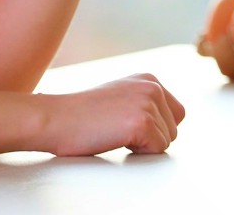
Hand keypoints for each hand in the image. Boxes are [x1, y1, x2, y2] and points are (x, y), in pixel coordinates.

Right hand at [38, 73, 186, 155]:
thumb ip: (145, 102)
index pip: (177, 113)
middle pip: (173, 129)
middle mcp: (153, 87)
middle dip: (151, 138)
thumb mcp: (121, 96)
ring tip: (114, 133)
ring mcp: (148, 104)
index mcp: (149, 79)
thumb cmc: (82, 114)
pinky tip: (115, 139)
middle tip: (118, 130)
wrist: (55, 118)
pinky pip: (156, 150)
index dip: (157, 128)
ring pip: (166, 142)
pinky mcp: (142, 123)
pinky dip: (137, 153)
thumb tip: (169, 123)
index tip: (129, 126)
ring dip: (142, 146)